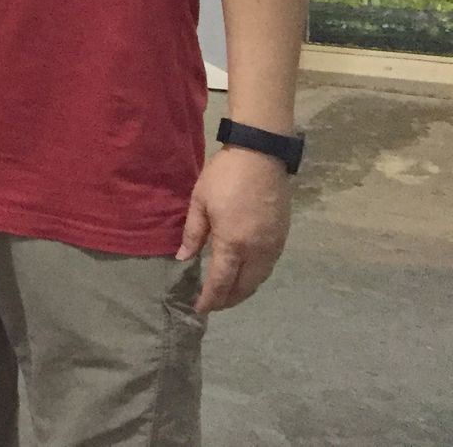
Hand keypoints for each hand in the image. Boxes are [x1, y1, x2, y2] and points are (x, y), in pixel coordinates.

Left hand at [177, 145, 291, 313]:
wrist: (261, 156)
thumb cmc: (224, 176)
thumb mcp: (200, 202)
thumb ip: (193, 234)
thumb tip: (183, 258)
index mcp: (233, 244)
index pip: (221, 282)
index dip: (210, 299)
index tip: (199, 309)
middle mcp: (257, 251)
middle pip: (244, 287)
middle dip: (228, 300)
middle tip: (212, 304)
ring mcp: (274, 246)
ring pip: (259, 280)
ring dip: (243, 290)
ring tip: (227, 293)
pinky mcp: (282, 238)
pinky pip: (268, 267)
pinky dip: (255, 277)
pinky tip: (244, 274)